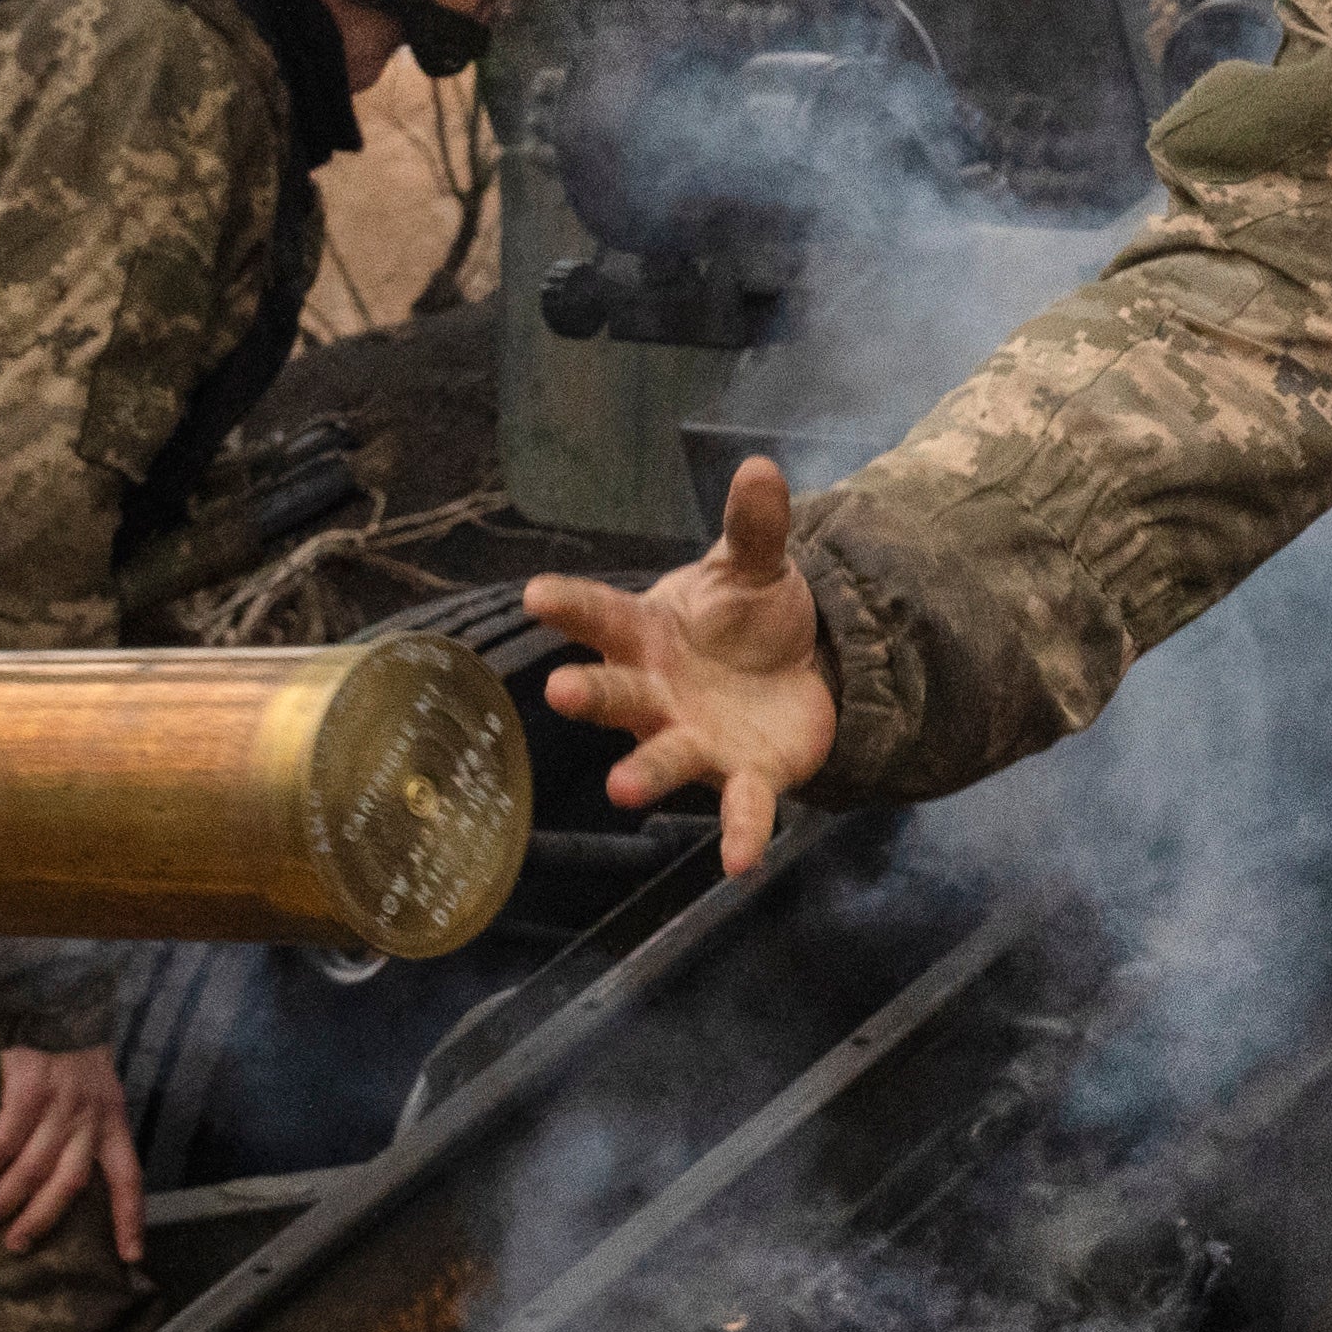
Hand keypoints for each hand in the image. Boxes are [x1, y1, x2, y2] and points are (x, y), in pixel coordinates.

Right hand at [0, 1043, 143, 1262]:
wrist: (58, 1004)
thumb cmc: (75, 1056)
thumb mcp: (100, 1092)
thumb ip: (91, 1131)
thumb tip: (63, 1181)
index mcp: (114, 1122)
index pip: (129, 1179)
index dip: (130, 1218)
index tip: (132, 1257)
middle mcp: (91, 1119)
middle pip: (69, 1184)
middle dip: (41, 1220)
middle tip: (16, 1247)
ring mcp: (60, 1106)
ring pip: (32, 1168)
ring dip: (2, 1201)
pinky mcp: (28, 1090)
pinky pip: (2, 1141)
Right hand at [522, 458, 837, 875]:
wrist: (794, 671)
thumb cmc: (745, 618)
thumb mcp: (754, 565)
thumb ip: (754, 526)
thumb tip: (760, 468)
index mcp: (648, 634)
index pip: (602, 616)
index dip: (570, 606)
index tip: (537, 594)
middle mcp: (657, 693)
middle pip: (615, 694)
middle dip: (588, 694)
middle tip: (560, 690)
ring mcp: (694, 739)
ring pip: (664, 757)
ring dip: (644, 772)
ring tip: (622, 788)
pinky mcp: (744, 775)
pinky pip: (741, 807)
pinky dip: (742, 833)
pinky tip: (743, 863)